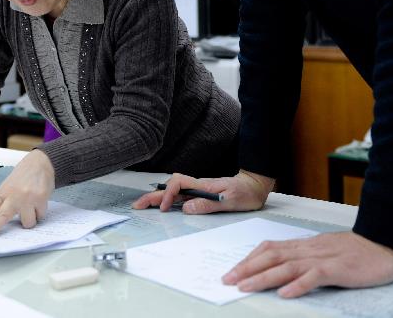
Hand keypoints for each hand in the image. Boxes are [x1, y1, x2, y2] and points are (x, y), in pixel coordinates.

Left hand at [0, 150, 54, 239]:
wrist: (42, 163)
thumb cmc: (24, 175)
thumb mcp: (7, 186)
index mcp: (4, 191)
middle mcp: (15, 194)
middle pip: (2, 216)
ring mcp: (28, 198)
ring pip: (27, 222)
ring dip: (27, 220)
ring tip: (29, 211)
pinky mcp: (41, 199)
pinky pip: (40, 216)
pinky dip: (38, 214)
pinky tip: (38, 205)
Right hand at [131, 170, 275, 214]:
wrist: (254, 186)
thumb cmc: (245, 193)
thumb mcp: (230, 201)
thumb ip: (208, 204)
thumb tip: (187, 208)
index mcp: (203, 185)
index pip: (178, 183)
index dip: (168, 195)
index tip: (166, 209)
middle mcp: (197, 186)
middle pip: (170, 187)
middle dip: (153, 196)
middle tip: (138, 206)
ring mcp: (197, 190)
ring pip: (172, 191)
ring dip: (157, 197)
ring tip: (143, 206)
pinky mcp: (200, 195)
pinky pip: (179, 196)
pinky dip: (167, 200)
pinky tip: (161, 206)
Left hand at [223, 231, 392, 297]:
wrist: (384, 243)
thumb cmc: (354, 251)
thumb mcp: (322, 251)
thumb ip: (302, 258)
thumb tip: (279, 269)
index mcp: (304, 245)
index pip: (269, 248)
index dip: (249, 259)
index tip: (232, 271)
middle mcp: (308, 249)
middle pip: (272, 256)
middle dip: (247, 269)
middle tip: (228, 280)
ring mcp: (323, 258)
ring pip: (287, 266)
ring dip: (263, 277)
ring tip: (246, 287)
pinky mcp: (338, 269)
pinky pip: (315, 276)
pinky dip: (298, 285)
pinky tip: (285, 293)